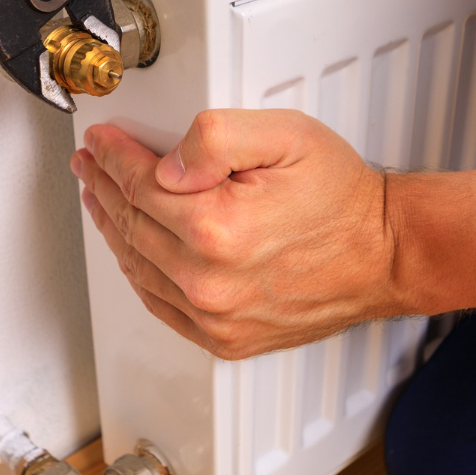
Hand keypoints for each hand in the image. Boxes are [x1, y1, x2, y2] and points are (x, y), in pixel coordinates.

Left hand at [71, 109, 397, 358]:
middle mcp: (209, 280)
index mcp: (217, 227)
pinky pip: (160, 306)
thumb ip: (216, 136)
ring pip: (138, 267)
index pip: (139, 183)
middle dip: (104, 187)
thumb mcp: (286, 135)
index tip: (100, 141)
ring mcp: (215, 317)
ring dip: (113, 228)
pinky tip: (132, 251)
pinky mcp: (225, 339)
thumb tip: (164, 162)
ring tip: (102, 199)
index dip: (112, 156)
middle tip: (91, 164)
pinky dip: (138, 275)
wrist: (385, 253)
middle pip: (131, 225)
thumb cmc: (342, 199)